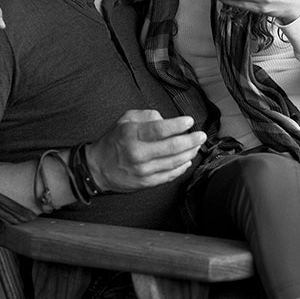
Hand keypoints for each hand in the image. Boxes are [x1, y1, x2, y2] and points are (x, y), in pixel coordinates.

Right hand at [86, 110, 206, 191]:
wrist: (98, 168)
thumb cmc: (114, 141)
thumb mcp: (125, 120)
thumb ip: (147, 116)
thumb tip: (167, 120)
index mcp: (132, 134)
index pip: (160, 129)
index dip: (178, 125)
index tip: (190, 122)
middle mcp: (138, 153)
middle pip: (172, 147)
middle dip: (191, 140)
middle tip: (201, 135)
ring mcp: (143, 170)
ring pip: (174, 162)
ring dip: (190, 153)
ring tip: (196, 146)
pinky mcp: (147, 182)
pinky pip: (170, 175)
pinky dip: (182, 167)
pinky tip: (187, 160)